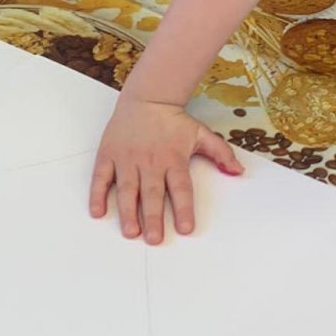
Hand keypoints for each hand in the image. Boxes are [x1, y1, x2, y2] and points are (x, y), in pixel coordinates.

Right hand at [89, 95, 242, 244]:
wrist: (147, 96)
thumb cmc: (173, 120)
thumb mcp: (201, 133)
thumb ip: (221, 153)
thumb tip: (238, 171)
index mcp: (173, 159)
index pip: (180, 188)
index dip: (183, 209)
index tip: (186, 229)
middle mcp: (150, 161)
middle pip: (152, 194)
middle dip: (153, 218)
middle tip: (154, 239)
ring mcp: (127, 158)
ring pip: (126, 189)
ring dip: (127, 212)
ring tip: (130, 232)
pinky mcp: (109, 154)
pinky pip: (101, 178)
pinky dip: (97, 195)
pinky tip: (98, 212)